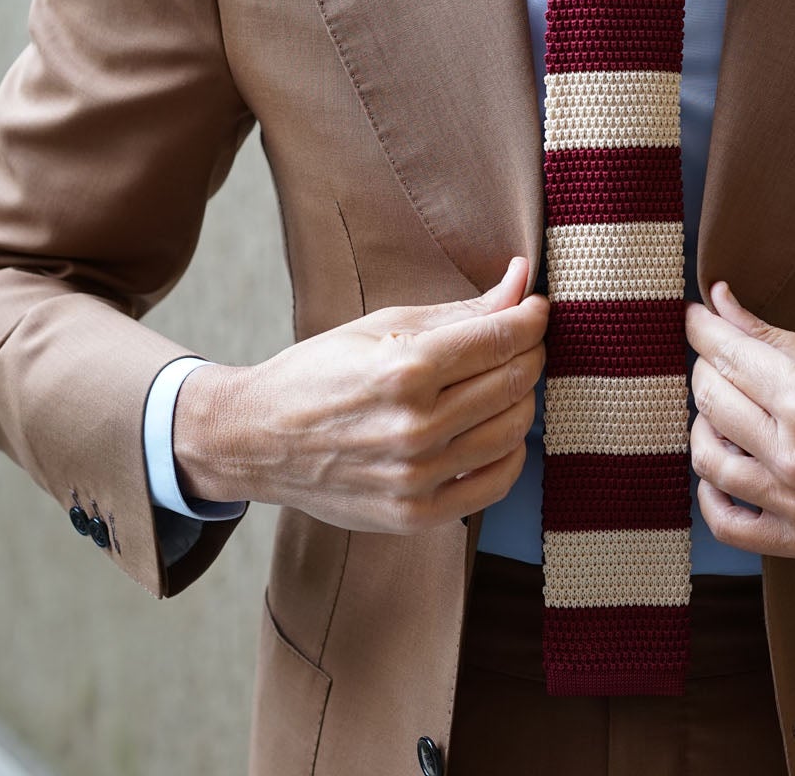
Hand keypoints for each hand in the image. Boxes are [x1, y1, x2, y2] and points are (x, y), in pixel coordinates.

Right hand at [174, 256, 548, 533]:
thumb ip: (461, 309)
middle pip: (515, 382)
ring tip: (502, 382)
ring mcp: (417, 477)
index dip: (532, 317)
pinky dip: (512, 453)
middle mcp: (414, 426)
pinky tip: (496, 430)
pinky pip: (498, 483)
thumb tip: (523, 280)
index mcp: (404, 368)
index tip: (536, 308)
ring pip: (514, 430)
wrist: (258, 440)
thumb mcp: (383, 325)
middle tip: (519, 340)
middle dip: (529, 352)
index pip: (502, 338)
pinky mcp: (417, 514)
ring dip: (523, 399)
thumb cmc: (321, 373)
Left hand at [683, 281, 794, 557]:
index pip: (727, 356)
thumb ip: (773, 335)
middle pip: (711, 401)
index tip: (693, 316)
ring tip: (725, 407)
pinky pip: (727, 524)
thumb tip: (717, 302)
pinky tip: (723, 467)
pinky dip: (711, 492)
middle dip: (705, 368)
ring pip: (708, 457)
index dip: (701, 328)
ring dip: (705, 423)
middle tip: (717, 355)